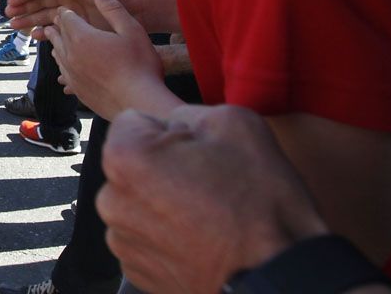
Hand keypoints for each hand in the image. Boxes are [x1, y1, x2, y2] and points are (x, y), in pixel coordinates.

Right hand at [6, 0, 142, 31]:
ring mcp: (78, 14)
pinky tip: (37, 36)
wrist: (140, 7)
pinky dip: (48, 33)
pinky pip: (61, 30)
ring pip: (48, 17)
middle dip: (25, 10)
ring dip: (32, 21)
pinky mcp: (85, 28)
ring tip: (16, 28)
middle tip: (9, 17)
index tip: (11, 3)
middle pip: (42, 4)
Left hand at [38, 0, 169, 118]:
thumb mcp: (131, 29)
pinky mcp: (76, 90)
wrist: (139, 102)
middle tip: (56, 23)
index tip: (66, 10)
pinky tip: (66, 68)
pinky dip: (63, 66)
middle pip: (57, 35)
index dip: (67, 12)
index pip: (66, 18)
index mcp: (81, 37)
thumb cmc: (140, 64)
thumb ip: (113, 9)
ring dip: (57, 45)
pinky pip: (63, 74)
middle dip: (58, 27)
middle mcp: (70, 54)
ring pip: (57, 54)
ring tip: (57, 42)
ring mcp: (71, 74)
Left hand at [98, 105, 329, 293]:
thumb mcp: (234, 123)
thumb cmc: (259, 203)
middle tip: (210, 184)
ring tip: (211, 217)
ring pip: (141, 202)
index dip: (172, 132)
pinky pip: (148, 238)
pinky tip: (204, 242)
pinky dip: (170, 237)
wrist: (280, 278)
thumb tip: (173, 125)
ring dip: (166, 203)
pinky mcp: (137, 272)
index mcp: (124, 157)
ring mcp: (122, 241)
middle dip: (165, 167)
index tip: (201, 152)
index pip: (136, 122)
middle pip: (135, 164)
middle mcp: (110, 200)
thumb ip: (188, 112)